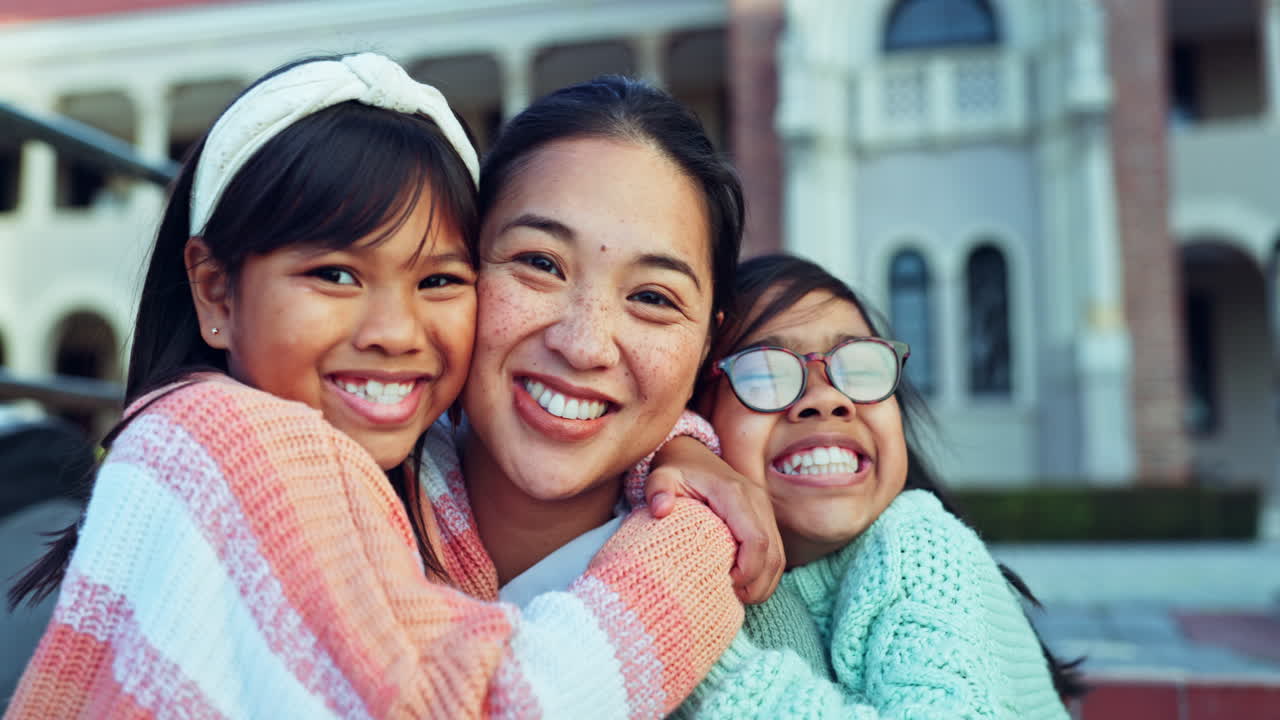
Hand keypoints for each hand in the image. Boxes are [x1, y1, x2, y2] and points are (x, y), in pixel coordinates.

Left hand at [647, 436, 784, 604]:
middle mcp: (757, 501)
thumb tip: (660, 509)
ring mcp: (765, 511)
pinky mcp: (765, 519)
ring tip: (740, 598)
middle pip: (773, 554)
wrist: (692, 455)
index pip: (755, 539)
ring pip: (778, 557)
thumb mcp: (660, 477)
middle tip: (733, 598)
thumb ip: (657, 490)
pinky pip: (775, 553)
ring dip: (763, 584)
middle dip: (757, 584)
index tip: (726, 584)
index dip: (747, 569)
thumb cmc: (676, 472)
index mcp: (735, 494)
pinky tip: (746, 587)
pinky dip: (765, 575)